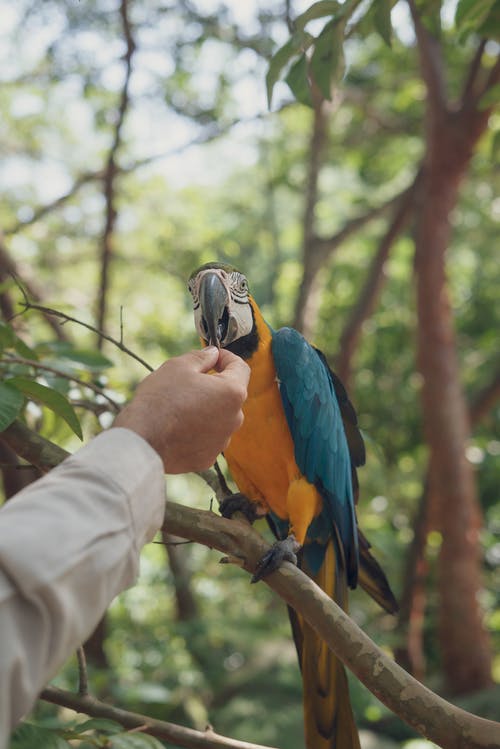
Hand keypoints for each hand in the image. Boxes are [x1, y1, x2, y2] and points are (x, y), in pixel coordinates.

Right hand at [113, 347, 249, 472]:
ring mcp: (222, 442)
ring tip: (179, 407)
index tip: (213, 357)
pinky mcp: (207, 458)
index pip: (241, 368)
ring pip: (218, 418)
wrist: (142, 440)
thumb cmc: (161, 400)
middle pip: (229, 395)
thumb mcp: (178, 366)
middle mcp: (234, 419)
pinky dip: (196, 431)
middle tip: (189, 382)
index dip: (226, 358)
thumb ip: (201, 357)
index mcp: (232, 393)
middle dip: (214, 385)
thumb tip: (213, 354)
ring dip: (206, 409)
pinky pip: (206, 438)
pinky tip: (176, 428)